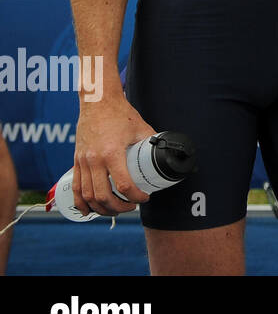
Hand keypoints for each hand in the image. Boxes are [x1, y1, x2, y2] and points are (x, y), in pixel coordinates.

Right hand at [73, 93, 156, 215]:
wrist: (97, 102)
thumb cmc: (120, 114)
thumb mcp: (141, 128)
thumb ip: (152, 142)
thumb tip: (167, 153)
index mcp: (112, 153)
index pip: (123, 184)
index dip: (136, 196)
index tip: (145, 198)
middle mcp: (94, 160)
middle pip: (103, 195)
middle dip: (119, 207)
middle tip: (131, 207)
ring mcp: (83, 162)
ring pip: (87, 195)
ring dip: (101, 209)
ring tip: (115, 210)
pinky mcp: (76, 161)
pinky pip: (75, 187)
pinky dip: (80, 203)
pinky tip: (88, 212)